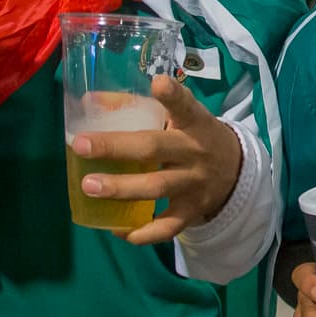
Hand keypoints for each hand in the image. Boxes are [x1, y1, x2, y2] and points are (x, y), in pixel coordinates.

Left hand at [71, 75, 242, 244]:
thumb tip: (90, 101)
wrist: (235, 170)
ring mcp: (194, 183)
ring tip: (89, 186)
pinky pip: (167, 226)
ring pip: (156, 187)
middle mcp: (194, 151)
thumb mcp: (179, 117)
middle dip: (116, 147)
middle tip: (81, 145)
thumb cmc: (194, 136)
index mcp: (193, 122)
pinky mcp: (192, 210)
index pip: (185, 105)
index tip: (158, 84)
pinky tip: (120, 230)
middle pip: (154, 148)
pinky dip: (143, 232)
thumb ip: (139, 108)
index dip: (172, 95)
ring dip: (121, 189)